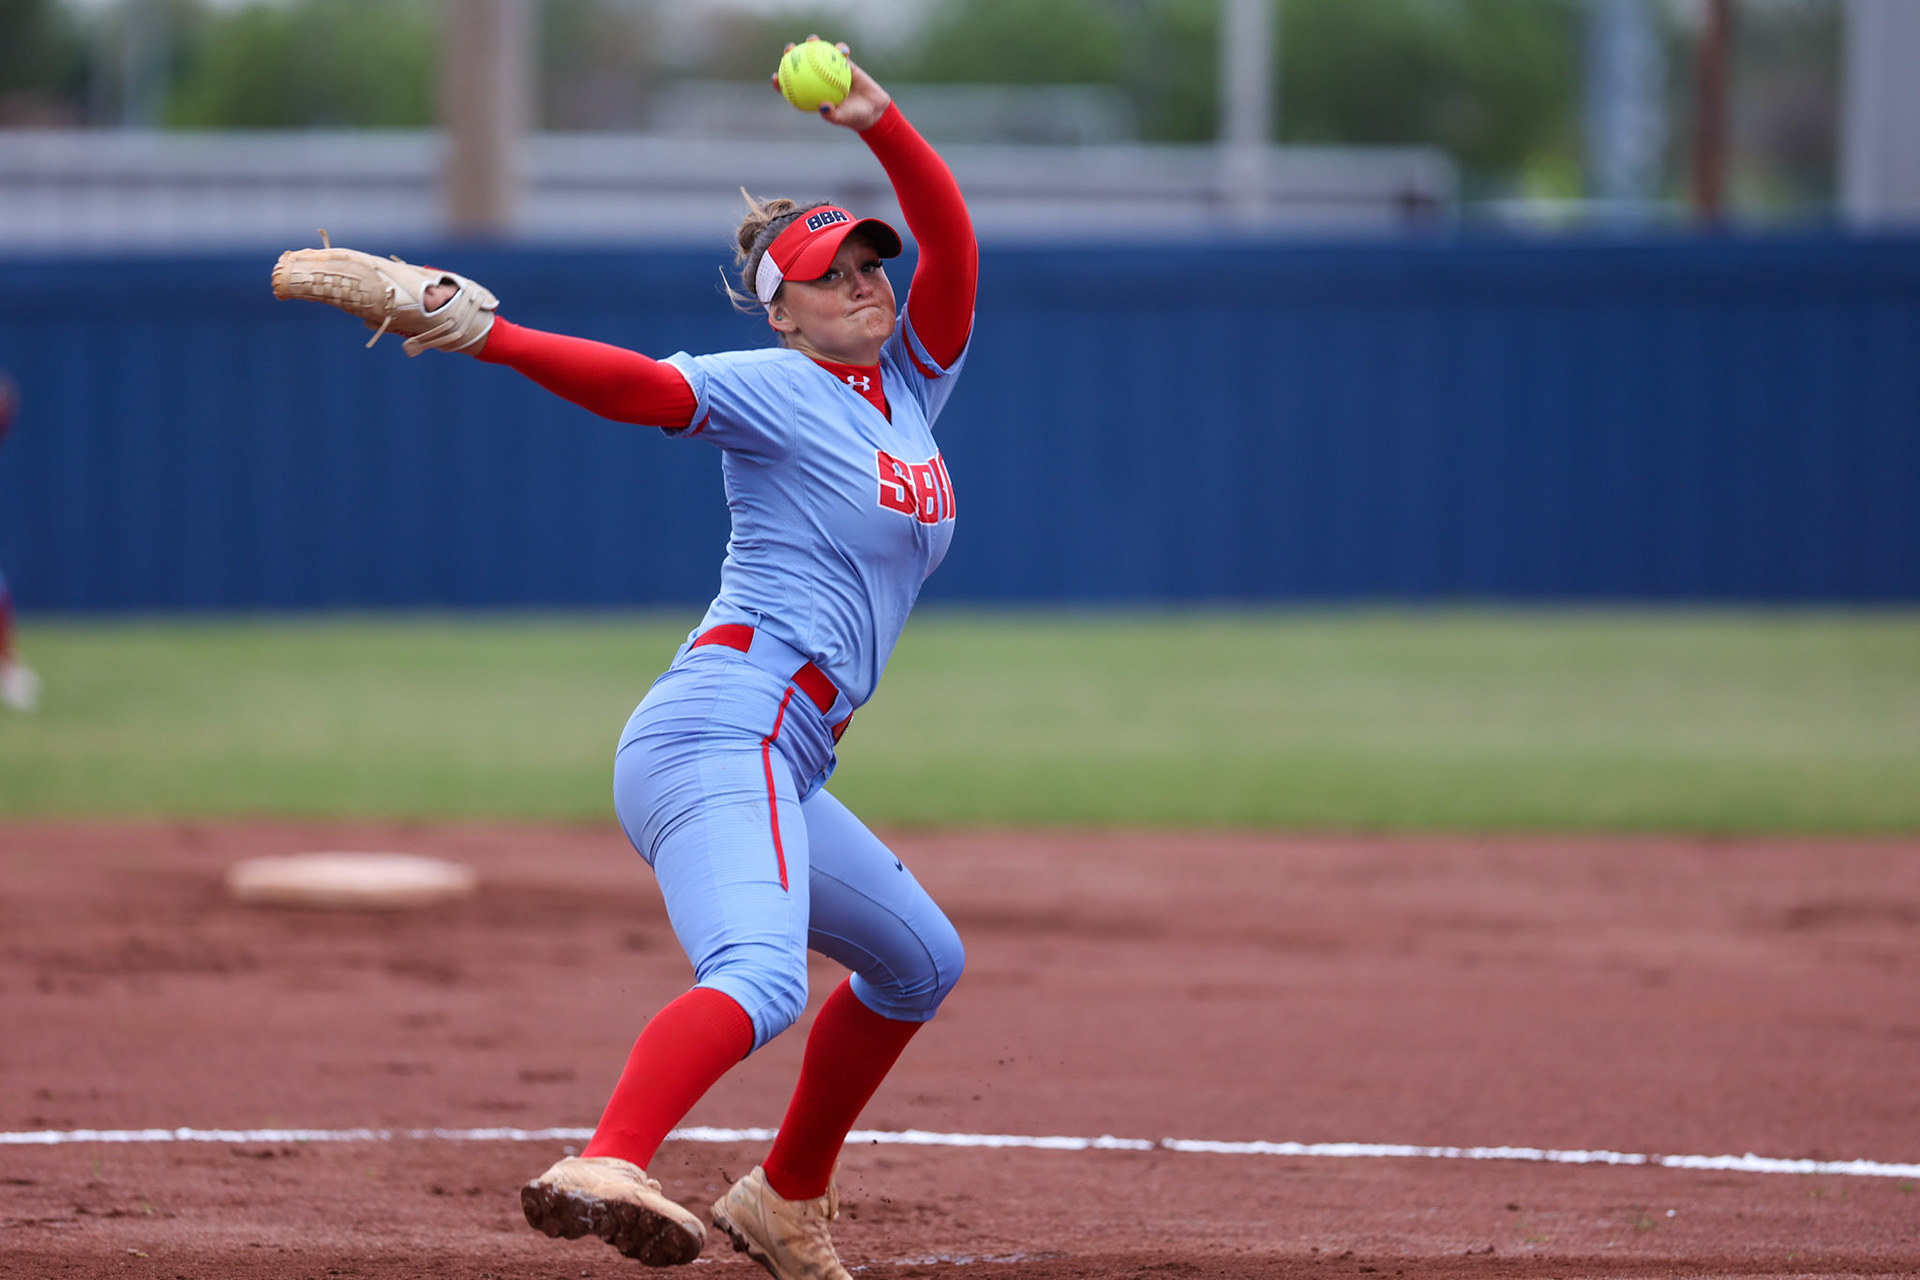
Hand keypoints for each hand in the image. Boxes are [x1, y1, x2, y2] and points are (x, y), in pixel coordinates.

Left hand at [771, 39, 891, 131]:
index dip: (780, 82)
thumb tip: (822, 106)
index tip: (774, 77)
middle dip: (791, 54)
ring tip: (813, 40)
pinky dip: (841, 50)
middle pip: (800, 65)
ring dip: (814, 44)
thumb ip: (832, 115)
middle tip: (789, 48)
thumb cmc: (854, 117)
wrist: (873, 110)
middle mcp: (818, 79)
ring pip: (819, 54)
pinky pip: (841, 53)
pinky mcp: (845, 64)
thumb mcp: (843, 118)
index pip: (792, 87)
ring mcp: (830, 69)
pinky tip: (842, 50)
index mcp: (812, 93)